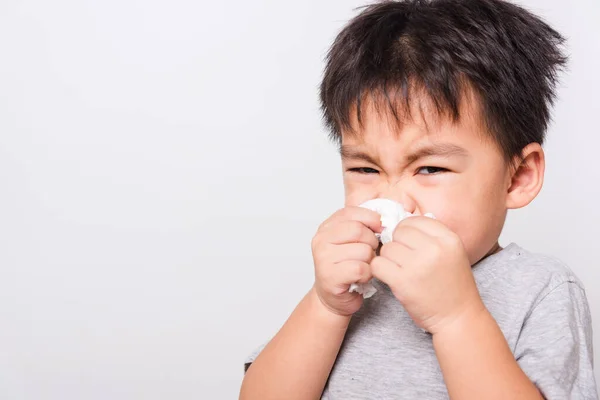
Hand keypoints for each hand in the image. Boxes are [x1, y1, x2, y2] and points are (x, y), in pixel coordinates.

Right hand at [311, 207, 381, 315]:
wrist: (333, 297)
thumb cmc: (345, 267)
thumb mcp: (350, 241)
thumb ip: (361, 226)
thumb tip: (384, 219)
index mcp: (326, 227)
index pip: (351, 212)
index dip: (370, 218)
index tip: (379, 228)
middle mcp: (321, 240)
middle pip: (359, 230)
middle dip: (372, 242)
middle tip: (370, 253)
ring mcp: (323, 258)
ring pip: (363, 250)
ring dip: (370, 261)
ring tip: (363, 266)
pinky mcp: (330, 276)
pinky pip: (361, 269)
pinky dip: (367, 274)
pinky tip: (360, 277)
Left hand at [370, 216, 483, 333]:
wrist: (458, 317)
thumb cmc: (452, 286)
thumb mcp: (452, 253)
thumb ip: (431, 236)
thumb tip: (401, 224)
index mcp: (448, 238)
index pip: (414, 220)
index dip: (407, 231)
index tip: (409, 245)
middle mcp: (435, 248)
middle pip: (399, 232)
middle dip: (397, 244)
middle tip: (403, 260)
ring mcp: (418, 265)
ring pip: (387, 248)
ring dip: (388, 259)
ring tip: (400, 271)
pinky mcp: (403, 281)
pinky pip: (378, 264)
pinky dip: (380, 271)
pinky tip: (390, 277)